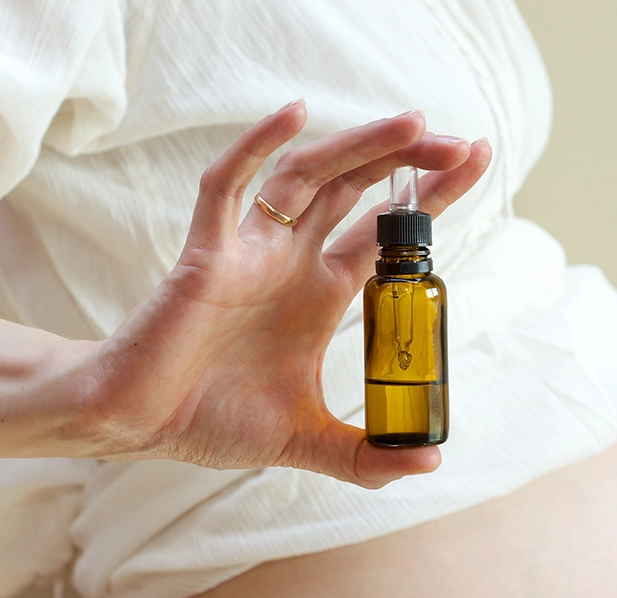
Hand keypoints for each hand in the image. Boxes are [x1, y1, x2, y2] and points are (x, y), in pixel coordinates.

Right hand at [73, 101, 490, 487]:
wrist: (140, 428)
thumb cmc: (212, 422)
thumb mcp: (308, 442)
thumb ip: (366, 458)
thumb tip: (431, 464)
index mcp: (318, 294)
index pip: (384, 233)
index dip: (430, 198)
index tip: (475, 162)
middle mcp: (290, 261)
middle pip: (357, 189)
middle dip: (410, 161)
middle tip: (463, 143)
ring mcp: (250, 251)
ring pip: (309, 176)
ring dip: (359, 146)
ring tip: (414, 123)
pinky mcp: (206, 255)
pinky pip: (228, 187)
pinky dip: (257, 147)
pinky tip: (292, 114)